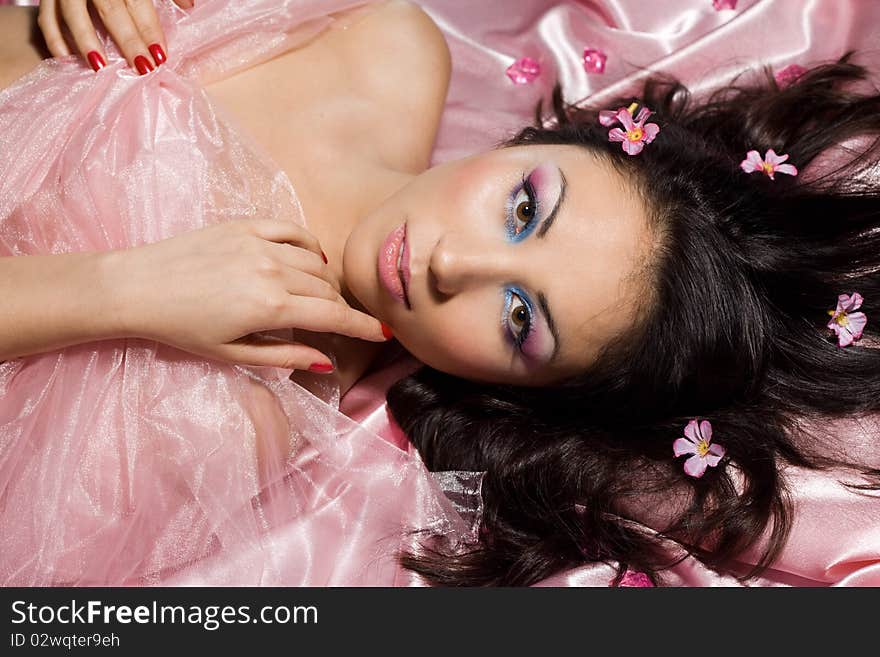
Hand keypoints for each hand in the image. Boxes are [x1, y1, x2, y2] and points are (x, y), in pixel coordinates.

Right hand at [38, 0, 193, 73]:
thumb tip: (190, 7)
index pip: (137, 2)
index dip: (149, 29)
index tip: (160, 56)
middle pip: (110, 10)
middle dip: (127, 41)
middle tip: (142, 68)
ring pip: (73, 12)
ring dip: (86, 42)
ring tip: (101, 68)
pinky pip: (46, 16)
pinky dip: (54, 38)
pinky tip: (67, 59)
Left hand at [103, 219, 389, 370]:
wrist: (136, 287)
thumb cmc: (182, 329)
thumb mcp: (233, 353)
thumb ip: (285, 355)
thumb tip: (325, 360)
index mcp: (271, 306)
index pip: (333, 315)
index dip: (363, 326)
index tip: (383, 332)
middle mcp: (273, 271)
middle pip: (328, 288)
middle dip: (342, 307)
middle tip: (341, 321)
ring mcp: (260, 244)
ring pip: (315, 262)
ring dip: (326, 281)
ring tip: (322, 296)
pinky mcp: (245, 226)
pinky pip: (294, 230)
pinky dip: (310, 246)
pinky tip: (310, 260)